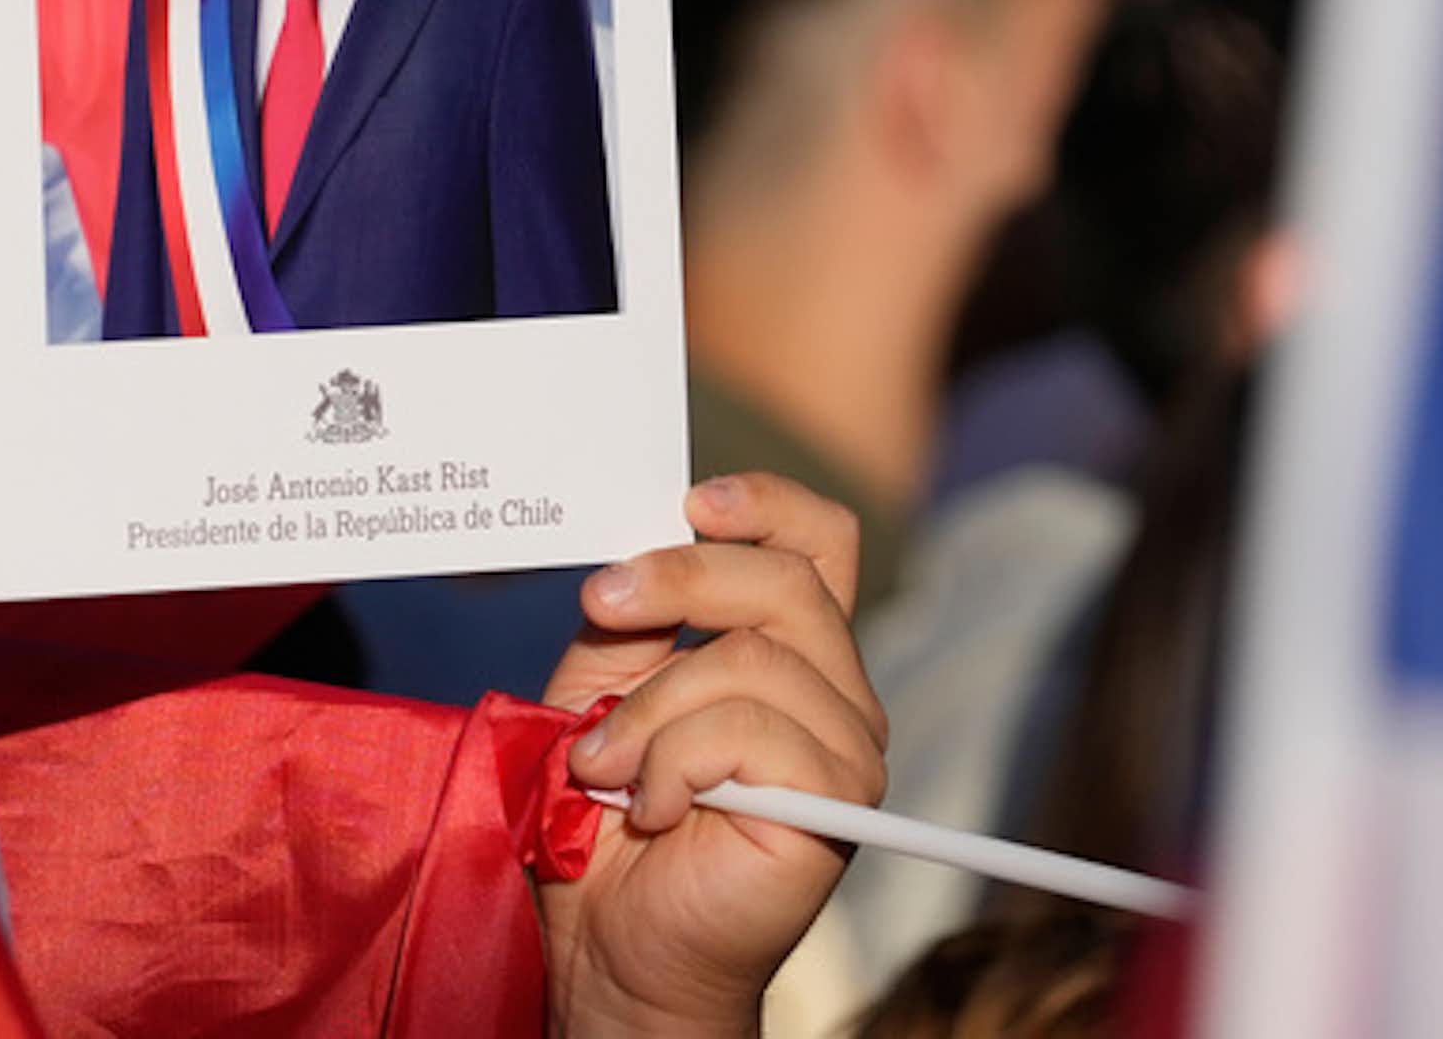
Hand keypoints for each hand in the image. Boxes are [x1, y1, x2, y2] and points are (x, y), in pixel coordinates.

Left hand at [537, 475, 887, 1038]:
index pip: (823, 538)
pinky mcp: (831, 807)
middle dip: (678, 579)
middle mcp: (835, 689)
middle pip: (787, 580)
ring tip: (603, 761)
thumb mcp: (605, 676)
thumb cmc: (604, 806)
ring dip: (650, 707)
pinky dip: (671, 761)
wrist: (611, 940)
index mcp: (790, 644)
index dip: (768, 503)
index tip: (692, 503)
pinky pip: (745, 732)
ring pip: (750, 659)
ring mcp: (843, 749)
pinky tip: (648, 804)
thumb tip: (636, 546)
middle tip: (599, 607)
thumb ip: (632, 609)